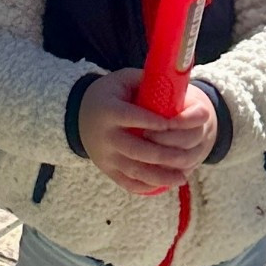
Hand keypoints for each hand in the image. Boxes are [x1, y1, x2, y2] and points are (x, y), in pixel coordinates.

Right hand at [78, 70, 217, 195]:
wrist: (80, 114)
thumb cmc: (110, 94)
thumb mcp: (123, 80)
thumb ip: (146, 81)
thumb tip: (175, 83)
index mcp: (108, 110)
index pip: (130, 117)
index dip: (151, 122)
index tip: (171, 125)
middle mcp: (105, 136)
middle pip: (136, 150)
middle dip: (163, 155)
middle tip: (186, 158)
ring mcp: (105, 156)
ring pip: (134, 170)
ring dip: (160, 176)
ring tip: (182, 179)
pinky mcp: (107, 169)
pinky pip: (127, 182)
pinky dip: (146, 185)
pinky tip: (165, 184)